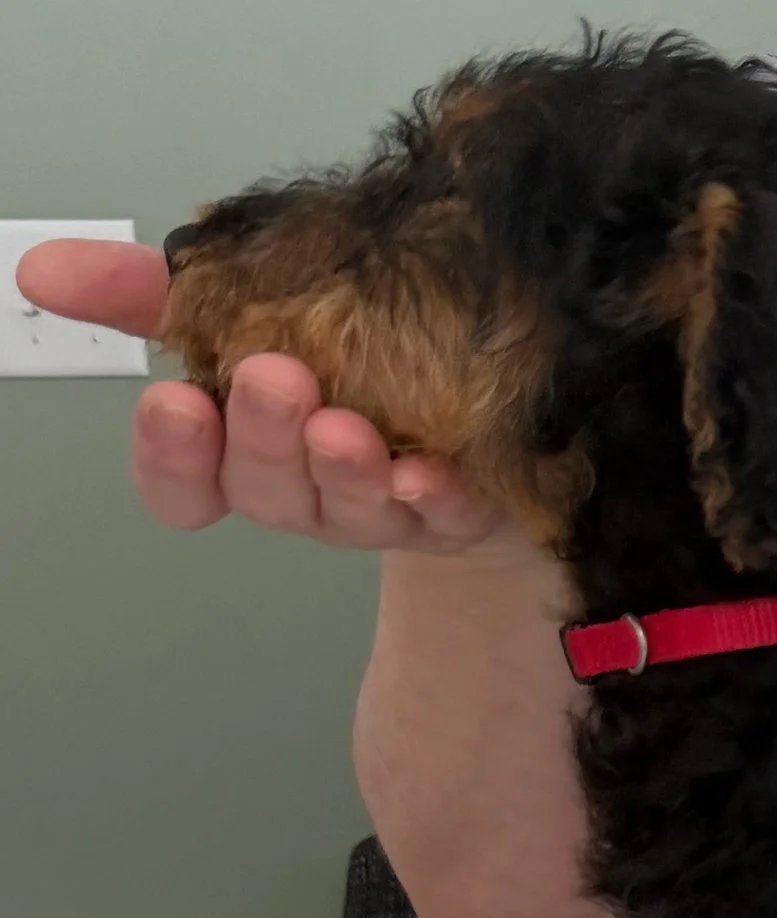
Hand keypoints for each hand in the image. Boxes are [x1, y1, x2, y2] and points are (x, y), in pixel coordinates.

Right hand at [15, 237, 517, 557]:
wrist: (466, 415)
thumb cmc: (340, 364)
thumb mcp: (233, 311)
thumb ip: (143, 293)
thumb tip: (41, 271)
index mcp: (239, 450)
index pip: (181, 484)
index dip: (171, 458)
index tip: (173, 404)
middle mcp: (302, 489)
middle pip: (263, 487)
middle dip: (262, 436)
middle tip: (274, 379)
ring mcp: (376, 509)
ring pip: (347, 505)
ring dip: (342, 466)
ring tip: (344, 426)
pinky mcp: (452, 515)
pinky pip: (442, 517)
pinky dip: (434, 498)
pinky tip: (428, 475)